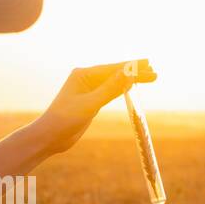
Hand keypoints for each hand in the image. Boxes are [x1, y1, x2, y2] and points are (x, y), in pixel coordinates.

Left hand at [32, 59, 156, 155]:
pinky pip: (110, 92)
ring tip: (148, 76)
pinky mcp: (91, 101)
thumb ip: (109, 89)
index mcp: (83, 74)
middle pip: (115, 73)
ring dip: (130, 80)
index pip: (113, 69)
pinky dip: (122, 89)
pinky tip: (131, 87)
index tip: (149, 66)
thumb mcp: (89, 104)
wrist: (49, 137)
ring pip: (114, 82)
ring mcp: (88, 90)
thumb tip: (127, 72)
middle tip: (154, 71)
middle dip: (134, 72)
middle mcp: (86, 79)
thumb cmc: (64, 120)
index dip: (133, 68)